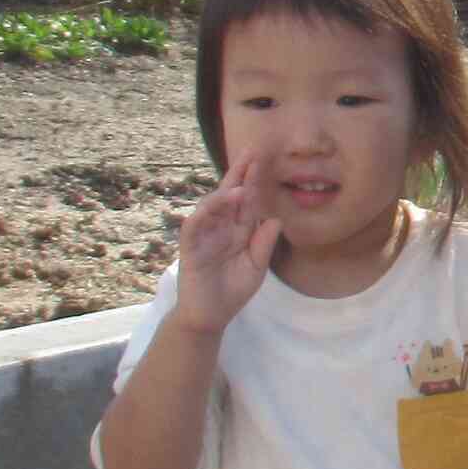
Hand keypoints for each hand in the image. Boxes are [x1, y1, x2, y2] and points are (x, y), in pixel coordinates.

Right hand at [170, 162, 282, 330]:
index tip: (264, 160)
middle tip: (251, 152)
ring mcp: (205, 235)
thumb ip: (264, 245)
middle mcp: (221, 227)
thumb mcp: (255, 268)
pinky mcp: (191, 248)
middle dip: (239, 174)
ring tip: (241, 185)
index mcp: (239, 230)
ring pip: (211, 207)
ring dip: (224, 194)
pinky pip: (194, 226)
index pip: (248, 201)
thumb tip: (276, 220)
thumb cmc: (232, 291)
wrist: (210, 316)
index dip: (255, 182)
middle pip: (229, 196)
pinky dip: (204, 214)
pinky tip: (215, 205)